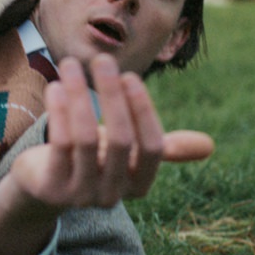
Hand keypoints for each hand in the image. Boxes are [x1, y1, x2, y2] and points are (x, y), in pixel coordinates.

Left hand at [0, 54, 213, 254]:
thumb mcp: (129, 153)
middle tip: (102, 59)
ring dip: (79, 95)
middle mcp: (113, 194)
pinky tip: (55, 87)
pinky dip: (58, 112)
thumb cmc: (94, 160)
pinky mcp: (52, 189)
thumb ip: (164, 147)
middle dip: (112, 95)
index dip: (143, 110)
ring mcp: (81, 194)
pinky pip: (59, 145)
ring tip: (71, 64)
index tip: (129, 76)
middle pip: (120, 141)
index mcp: (139, 185)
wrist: (44, 188)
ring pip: (85, 139)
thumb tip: (210, 146)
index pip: (151, 147)